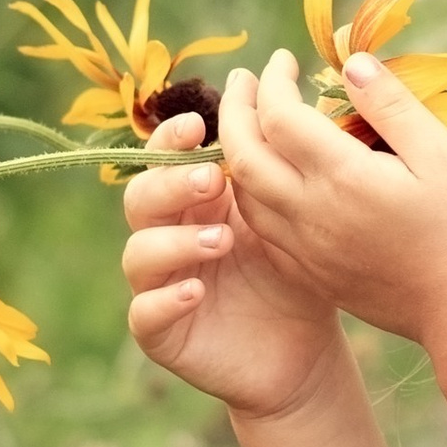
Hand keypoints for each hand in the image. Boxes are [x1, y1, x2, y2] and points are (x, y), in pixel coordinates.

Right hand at [121, 111, 343, 419]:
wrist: (307, 352)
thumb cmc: (300, 274)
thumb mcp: (293, 216)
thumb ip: (277, 169)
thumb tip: (291, 95)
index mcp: (195, 203)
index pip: (164, 158)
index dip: (170, 140)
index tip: (199, 126)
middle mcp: (168, 238)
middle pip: (141, 198)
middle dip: (171, 184)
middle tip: (211, 180)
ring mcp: (160, 287)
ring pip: (138, 254)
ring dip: (174, 241)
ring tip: (222, 240)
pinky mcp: (162, 334)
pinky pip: (144, 314)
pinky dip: (166, 300)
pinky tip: (197, 292)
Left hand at [216, 46, 446, 346]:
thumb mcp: (441, 154)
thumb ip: (391, 105)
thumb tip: (352, 63)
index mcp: (343, 177)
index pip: (280, 116)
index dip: (273, 81)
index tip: (284, 60)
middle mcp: (311, 214)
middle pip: (242, 154)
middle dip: (235, 109)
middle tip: (244, 80)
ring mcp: (305, 249)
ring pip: (244, 194)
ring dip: (235, 151)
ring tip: (248, 121)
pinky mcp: (309, 274)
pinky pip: (261, 228)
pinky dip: (251, 192)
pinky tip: (268, 176)